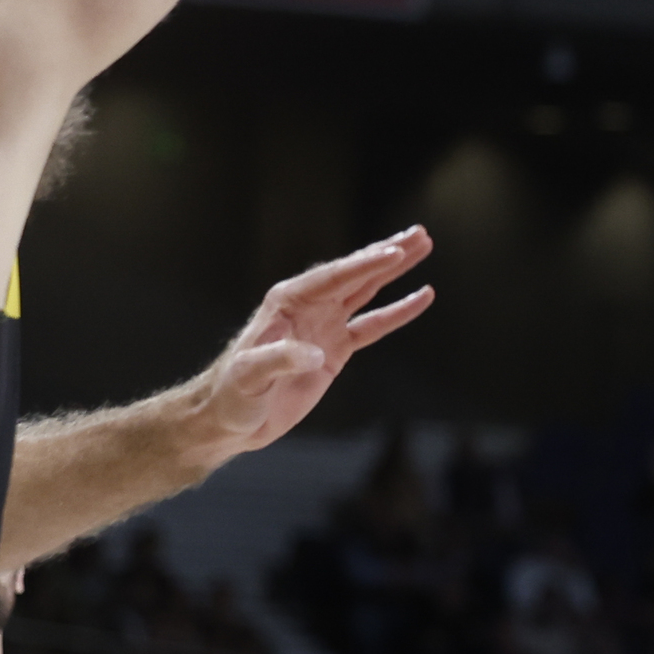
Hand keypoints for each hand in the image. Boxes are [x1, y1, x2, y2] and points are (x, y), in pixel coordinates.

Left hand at [187, 228, 435, 460]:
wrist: (230, 419)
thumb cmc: (232, 394)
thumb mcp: (249, 375)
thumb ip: (279, 360)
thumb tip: (314, 354)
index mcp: (287, 301)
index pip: (332, 277)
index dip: (363, 265)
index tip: (393, 252)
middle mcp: (308, 306)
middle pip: (355, 273)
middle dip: (387, 253)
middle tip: (419, 234)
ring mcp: (324, 326)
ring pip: (367, 290)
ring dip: (395, 270)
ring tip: (422, 246)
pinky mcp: (335, 350)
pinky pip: (373, 325)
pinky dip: (397, 312)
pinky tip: (421, 296)